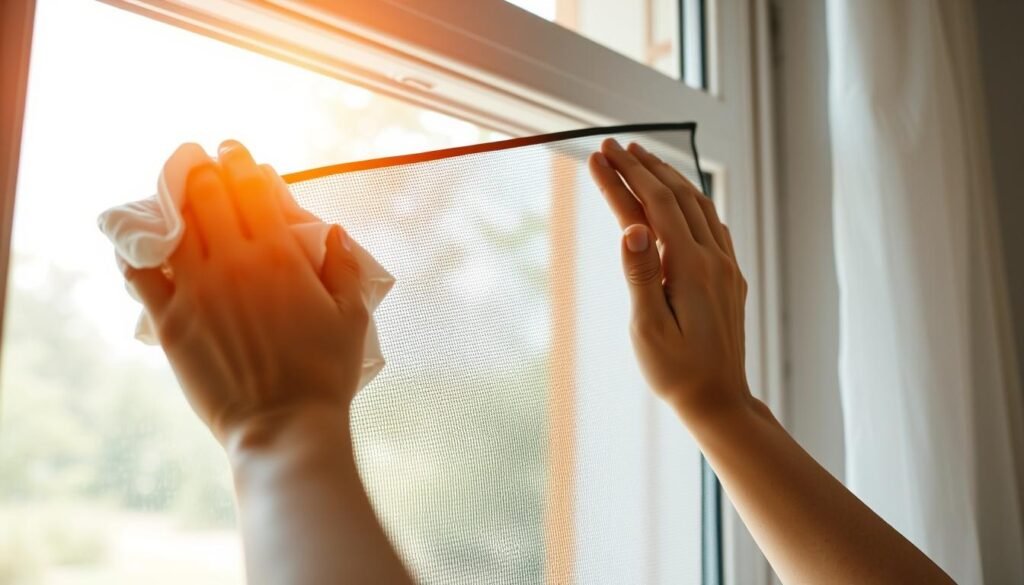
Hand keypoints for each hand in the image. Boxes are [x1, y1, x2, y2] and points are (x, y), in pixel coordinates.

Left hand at [121, 141, 368, 446]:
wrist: (283, 426)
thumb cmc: (325, 374)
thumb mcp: (353, 316)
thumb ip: (344, 267)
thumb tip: (334, 231)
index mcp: (282, 256)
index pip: (252, 187)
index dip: (241, 161)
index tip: (233, 151)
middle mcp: (236, 262)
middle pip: (206, 193)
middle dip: (199, 166)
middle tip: (197, 159)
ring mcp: (197, 290)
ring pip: (172, 223)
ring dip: (168, 197)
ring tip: (169, 188)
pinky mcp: (168, 320)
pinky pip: (138, 271)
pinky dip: (134, 249)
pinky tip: (136, 242)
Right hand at [588, 138, 753, 424]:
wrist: (719, 402)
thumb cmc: (676, 371)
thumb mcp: (648, 327)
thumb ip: (640, 273)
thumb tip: (633, 226)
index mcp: (690, 267)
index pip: (652, 207)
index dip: (622, 178)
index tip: (598, 154)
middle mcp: (713, 259)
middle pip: (676, 196)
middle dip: (643, 167)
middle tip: (614, 146)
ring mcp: (725, 266)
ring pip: (698, 205)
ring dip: (669, 178)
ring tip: (643, 159)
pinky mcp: (730, 278)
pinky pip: (712, 224)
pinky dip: (691, 200)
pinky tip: (682, 200)